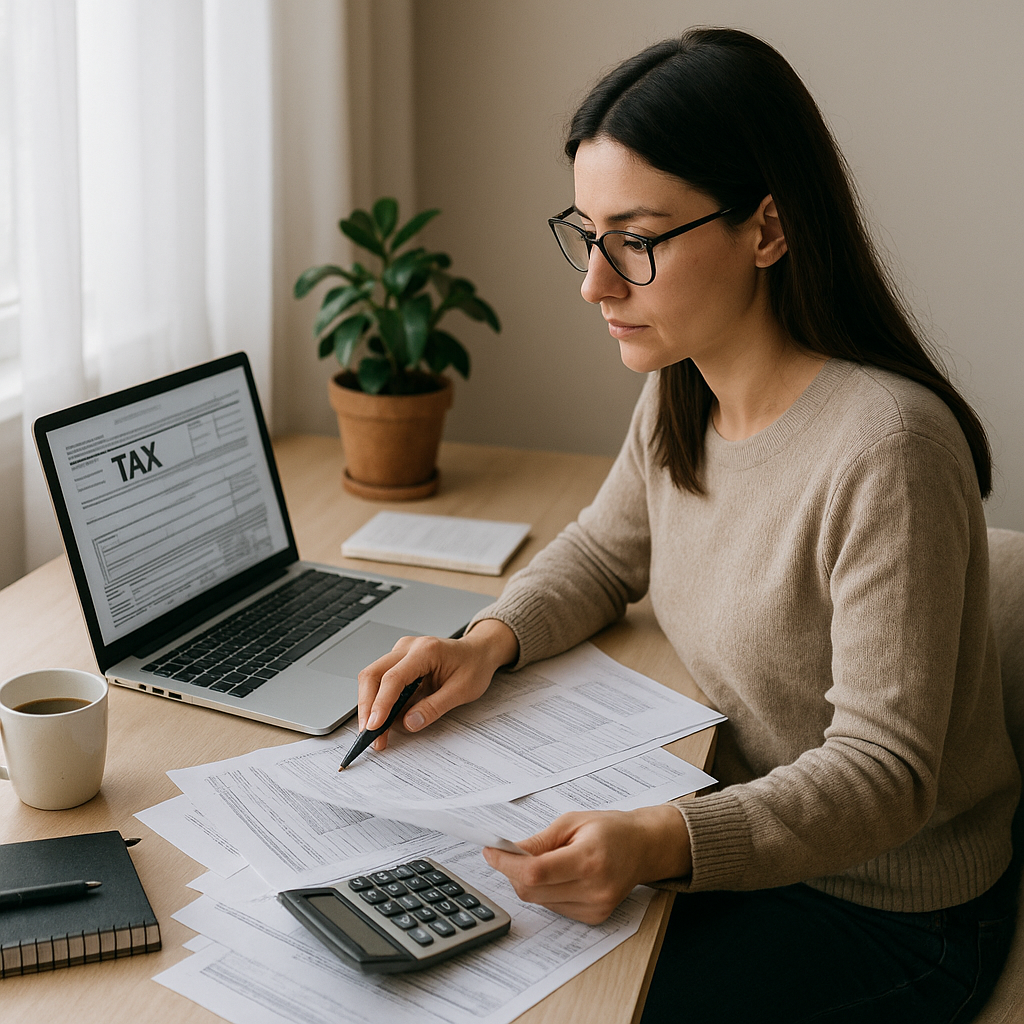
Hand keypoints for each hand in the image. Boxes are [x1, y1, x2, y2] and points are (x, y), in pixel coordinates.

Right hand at [356, 618, 518, 750]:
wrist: (479, 652)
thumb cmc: (474, 666)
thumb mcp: (462, 691)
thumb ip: (434, 707)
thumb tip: (409, 723)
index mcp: (426, 651)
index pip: (393, 677)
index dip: (380, 704)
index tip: (374, 726)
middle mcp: (408, 647)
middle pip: (373, 675)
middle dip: (366, 707)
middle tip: (369, 734)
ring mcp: (401, 652)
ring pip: (372, 678)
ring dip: (370, 707)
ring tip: (377, 734)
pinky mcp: (399, 661)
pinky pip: (381, 681)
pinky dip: (379, 702)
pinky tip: (384, 721)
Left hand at [483, 806, 691, 923]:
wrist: (643, 847)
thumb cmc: (610, 829)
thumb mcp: (572, 822)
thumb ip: (539, 841)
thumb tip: (508, 851)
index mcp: (589, 859)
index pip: (536, 872)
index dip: (507, 864)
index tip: (491, 851)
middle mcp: (593, 889)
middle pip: (532, 891)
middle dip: (512, 871)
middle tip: (507, 852)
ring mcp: (595, 907)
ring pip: (539, 901)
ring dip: (528, 882)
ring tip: (544, 859)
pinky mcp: (594, 917)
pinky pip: (553, 907)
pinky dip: (545, 891)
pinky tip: (559, 874)